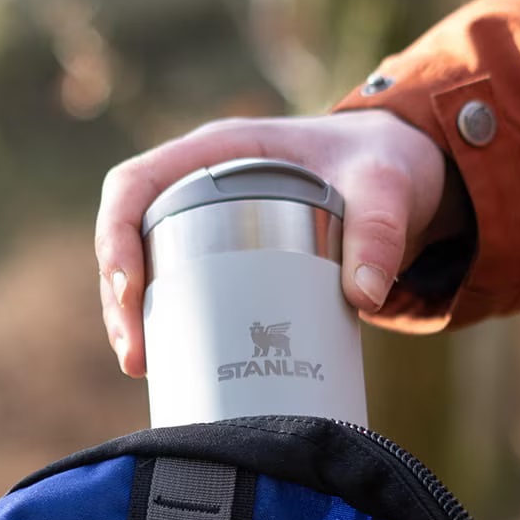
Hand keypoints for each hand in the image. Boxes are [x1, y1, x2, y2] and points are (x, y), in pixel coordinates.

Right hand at [94, 110, 447, 376]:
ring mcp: (210, 221)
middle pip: (130, 237)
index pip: (137, 184)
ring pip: (148, 269)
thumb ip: (382, 230)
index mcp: (219, 150)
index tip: (128, 293)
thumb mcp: (388, 187)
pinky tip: (169, 367)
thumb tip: (362, 296)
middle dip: (119, 300)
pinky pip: (180, 288)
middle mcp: (201, 183)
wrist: (402, 178)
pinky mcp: (228, 258)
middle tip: (137, 357)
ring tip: (143, 368)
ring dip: (134, 319)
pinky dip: (167, 325)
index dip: (116, 236)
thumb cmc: (384, 166)